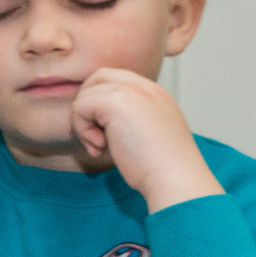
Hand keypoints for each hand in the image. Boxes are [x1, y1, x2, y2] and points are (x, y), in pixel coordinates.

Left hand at [69, 67, 219, 208]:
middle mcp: (145, 87)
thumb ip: (129, 118)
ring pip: (86, 94)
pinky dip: (83, 131)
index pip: (116, 80)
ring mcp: (132, 91)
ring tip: (101, 147)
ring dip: (84, 124)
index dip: (101, 104)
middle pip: (98, 78)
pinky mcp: (116, 102)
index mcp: (155, 93)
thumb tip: (99, 120)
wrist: (175, 179)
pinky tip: (100, 148)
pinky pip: (80, 107)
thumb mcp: (147, 133)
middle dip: (87, 106)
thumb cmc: (161, 168)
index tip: (108, 134)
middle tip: (96, 137)